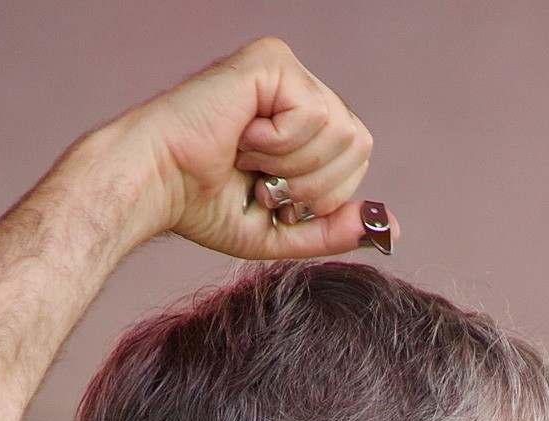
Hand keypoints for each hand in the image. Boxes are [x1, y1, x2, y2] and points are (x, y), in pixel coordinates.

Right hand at [114, 37, 391, 261]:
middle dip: (312, 183)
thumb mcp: (283, 231)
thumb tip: (392, 225)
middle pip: (359, 144)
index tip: (271, 194)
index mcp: (304, 122)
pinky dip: (279, 144)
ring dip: (291, 165)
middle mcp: (300, 88)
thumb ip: (335, 229)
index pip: (358, 159)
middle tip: (260, 178)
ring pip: (341, 131)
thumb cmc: (203, 204)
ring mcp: (287, 70)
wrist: (156, 184)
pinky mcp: (272, 60)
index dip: (323, 194)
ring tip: (247, 155)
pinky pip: (315, 115)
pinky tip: (241, 135)